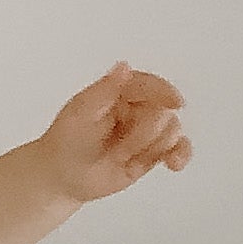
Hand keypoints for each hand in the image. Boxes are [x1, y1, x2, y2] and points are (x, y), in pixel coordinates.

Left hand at [41, 62, 189, 200]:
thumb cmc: (66, 141)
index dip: (163, 91)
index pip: (147, 84)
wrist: (62, 177)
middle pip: (162, 111)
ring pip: (171, 130)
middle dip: (144, 132)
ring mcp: (146, 130)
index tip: (174, 101)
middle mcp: (136, 108)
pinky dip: (180, 154)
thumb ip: (104, 90)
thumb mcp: (80, 113)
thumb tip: (124, 67)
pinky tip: (174, 163)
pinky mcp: (152, 152)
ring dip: (151, 147)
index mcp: (119, 91)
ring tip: (124, 157)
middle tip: (118, 148)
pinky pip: (177, 149)